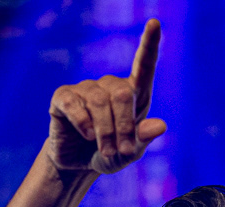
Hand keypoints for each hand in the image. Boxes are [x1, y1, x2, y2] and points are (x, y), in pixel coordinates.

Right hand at [47, 19, 166, 174]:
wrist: (78, 164)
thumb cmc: (109, 154)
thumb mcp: (128, 153)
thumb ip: (143, 140)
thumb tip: (161, 126)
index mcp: (132, 94)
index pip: (143, 65)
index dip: (149, 44)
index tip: (154, 23)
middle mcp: (109, 85)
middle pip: (121, 93)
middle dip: (124, 127)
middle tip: (123, 151)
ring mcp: (85, 88)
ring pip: (99, 102)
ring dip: (105, 132)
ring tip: (106, 151)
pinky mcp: (63, 97)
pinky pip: (75, 105)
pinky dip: (83, 123)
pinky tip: (87, 135)